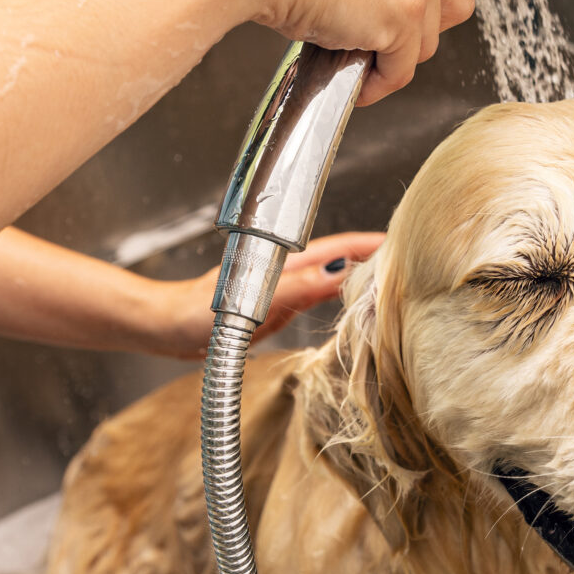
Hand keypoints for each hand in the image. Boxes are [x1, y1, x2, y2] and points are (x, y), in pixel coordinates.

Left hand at [128, 231, 383, 358]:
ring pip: (331, 276)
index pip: (340, 247)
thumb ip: (297, 286)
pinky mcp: (274, 305)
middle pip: (341, 257)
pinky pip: (316, 295)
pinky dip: (338, 296)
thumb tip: (341, 274)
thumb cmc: (196, 312)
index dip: (371, 245)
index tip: (402, 245)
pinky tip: (347, 303)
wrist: (166, 328)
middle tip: (407, 265)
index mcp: (284, 259)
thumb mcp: (252, 300)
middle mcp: (286, 268)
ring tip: (388, 282)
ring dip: (359, 276)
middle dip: (373, 257)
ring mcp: (281, 286)